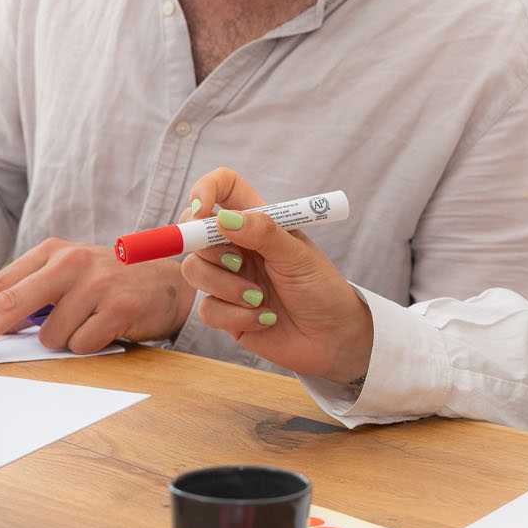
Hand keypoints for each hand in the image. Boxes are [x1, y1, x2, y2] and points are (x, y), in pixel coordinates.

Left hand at [0, 238, 193, 355]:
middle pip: (11, 303)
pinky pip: (82, 344)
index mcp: (53, 251)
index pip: (0, 284)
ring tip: (87, 324)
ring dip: (64, 341)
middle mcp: (72, 262)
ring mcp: (96, 284)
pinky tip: (106, 329)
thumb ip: (30, 290)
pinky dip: (90, 346)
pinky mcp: (118, 307)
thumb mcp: (68, 274)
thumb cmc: (109, 282)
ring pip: (51, 336)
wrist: (167, 282)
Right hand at [179, 166, 372, 385]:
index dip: (206, 190)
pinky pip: (207, 308)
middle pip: (194, 232)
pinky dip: (236, 316)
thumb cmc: (321, 289)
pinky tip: (265, 319)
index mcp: (257, 222)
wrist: (333, 338)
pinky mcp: (226, 313)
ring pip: (194, 271)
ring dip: (227, 287)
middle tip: (238, 263)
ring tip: (260, 298)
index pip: (224, 188)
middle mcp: (237, 247)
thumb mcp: (298, 256)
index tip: (201, 210)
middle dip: (209, 250)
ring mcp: (228, 279)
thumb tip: (224, 218)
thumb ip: (263, 233)